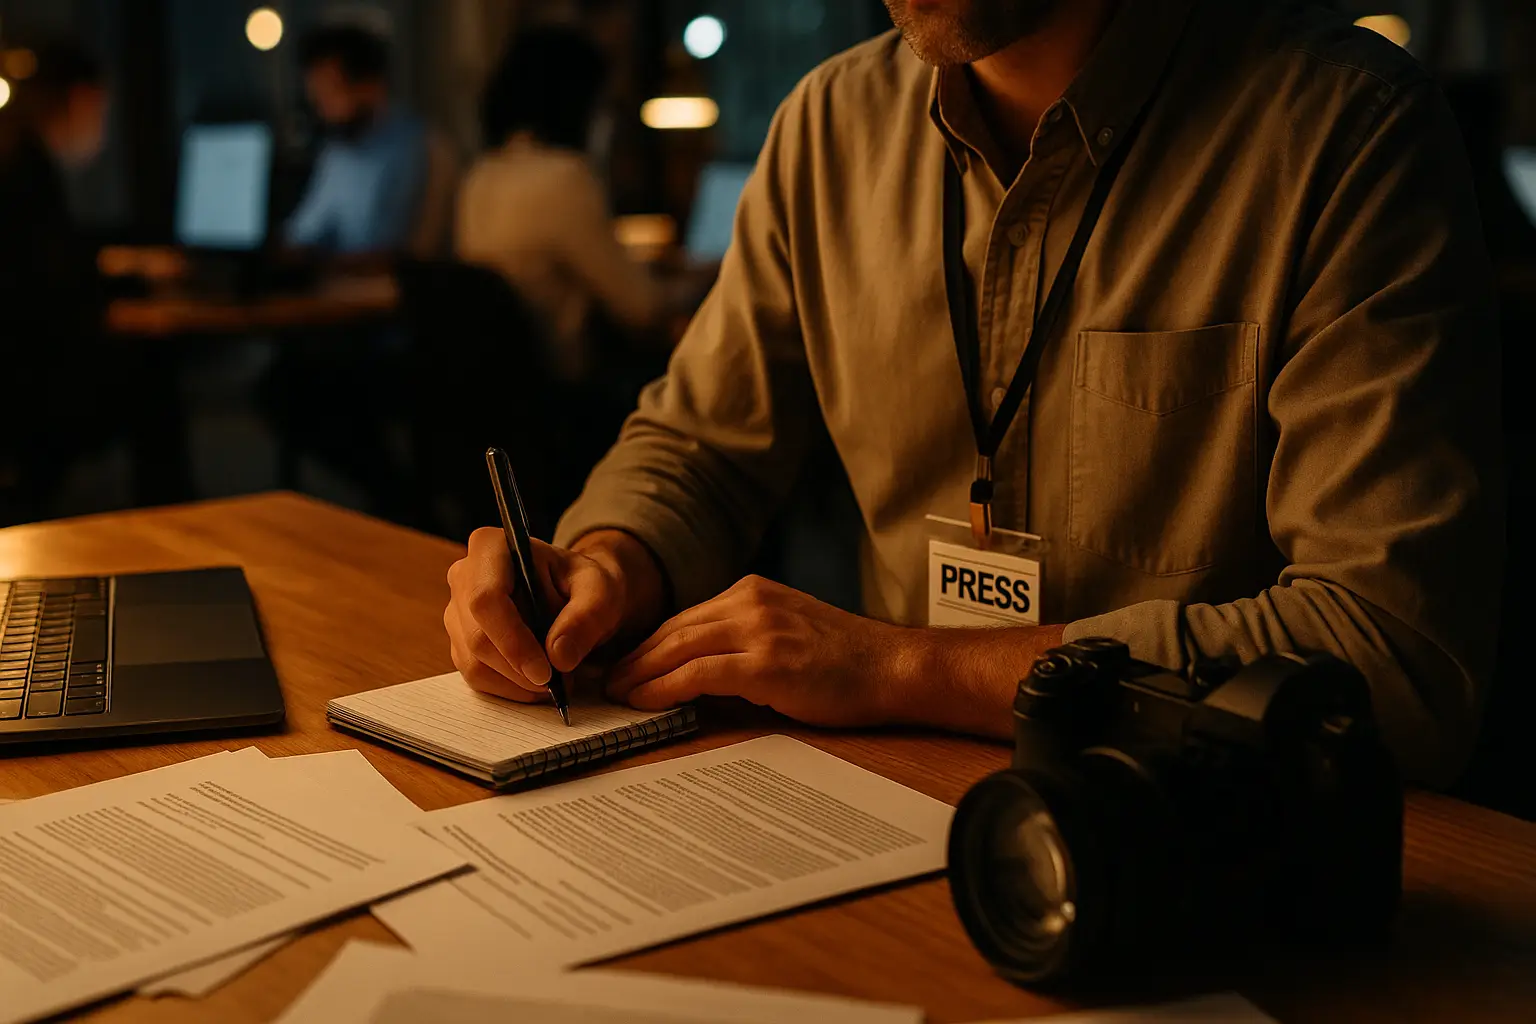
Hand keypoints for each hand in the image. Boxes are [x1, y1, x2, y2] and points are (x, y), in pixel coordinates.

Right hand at [444, 529, 666, 702]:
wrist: (573, 593)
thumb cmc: (583, 584)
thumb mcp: (600, 591)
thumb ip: (585, 618)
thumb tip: (558, 656)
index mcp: (491, 547)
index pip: (486, 599)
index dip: (512, 640)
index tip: (545, 672)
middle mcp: (463, 576)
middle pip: (478, 636)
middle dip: (520, 668)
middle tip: (561, 682)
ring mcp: (456, 611)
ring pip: (474, 662)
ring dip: (518, 682)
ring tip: (556, 679)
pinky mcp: (460, 641)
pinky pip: (475, 676)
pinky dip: (510, 688)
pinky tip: (536, 682)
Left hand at [605, 574, 1065, 735]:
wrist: (897, 668)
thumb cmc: (850, 664)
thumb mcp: (789, 637)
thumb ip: (744, 646)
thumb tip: (695, 677)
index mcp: (754, 593)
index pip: (684, 618)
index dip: (647, 643)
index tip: (620, 664)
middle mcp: (751, 602)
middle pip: (672, 629)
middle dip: (632, 657)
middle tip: (602, 683)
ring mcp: (759, 629)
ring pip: (677, 647)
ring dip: (637, 673)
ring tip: (613, 696)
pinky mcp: (767, 662)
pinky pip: (698, 673)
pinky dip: (663, 687)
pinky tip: (643, 702)